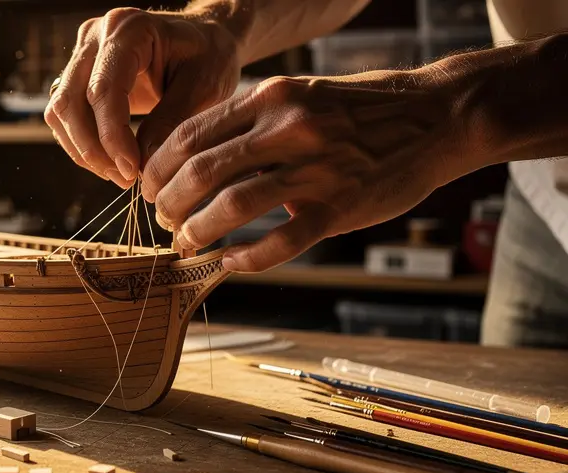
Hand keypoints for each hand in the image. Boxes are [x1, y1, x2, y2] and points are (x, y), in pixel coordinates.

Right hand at [45, 8, 241, 188]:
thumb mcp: (205, 87)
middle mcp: (96, 36)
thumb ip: (173, 120)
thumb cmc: (209, 57)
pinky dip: (82, 144)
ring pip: (60, 111)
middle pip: (69, 101)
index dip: (111, 135)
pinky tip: (110, 162)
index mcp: (128, 29)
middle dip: (93, 149)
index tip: (131, 170)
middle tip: (125, 179)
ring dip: (83, 150)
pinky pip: (65, 116)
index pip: (103, 89)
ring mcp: (83, 54)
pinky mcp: (79, 75)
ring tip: (119, 175)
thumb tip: (142, 161)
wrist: (205, 42)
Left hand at [142, 71, 477, 271]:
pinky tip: (231, 263)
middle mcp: (288, 129)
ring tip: (187, 244)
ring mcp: (316, 169)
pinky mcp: (340, 207)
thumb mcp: (299, 96)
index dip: (158, 169)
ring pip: (232, 207)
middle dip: (169, 204)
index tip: (149, 189)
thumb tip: (195, 158)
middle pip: (201, 173)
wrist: (437, 116)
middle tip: (164, 222)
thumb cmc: (359, 110)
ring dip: (198, 232)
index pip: (190, 136)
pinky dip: (246, 258)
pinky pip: (280, 242)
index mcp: (271, 99)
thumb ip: (251, 122)